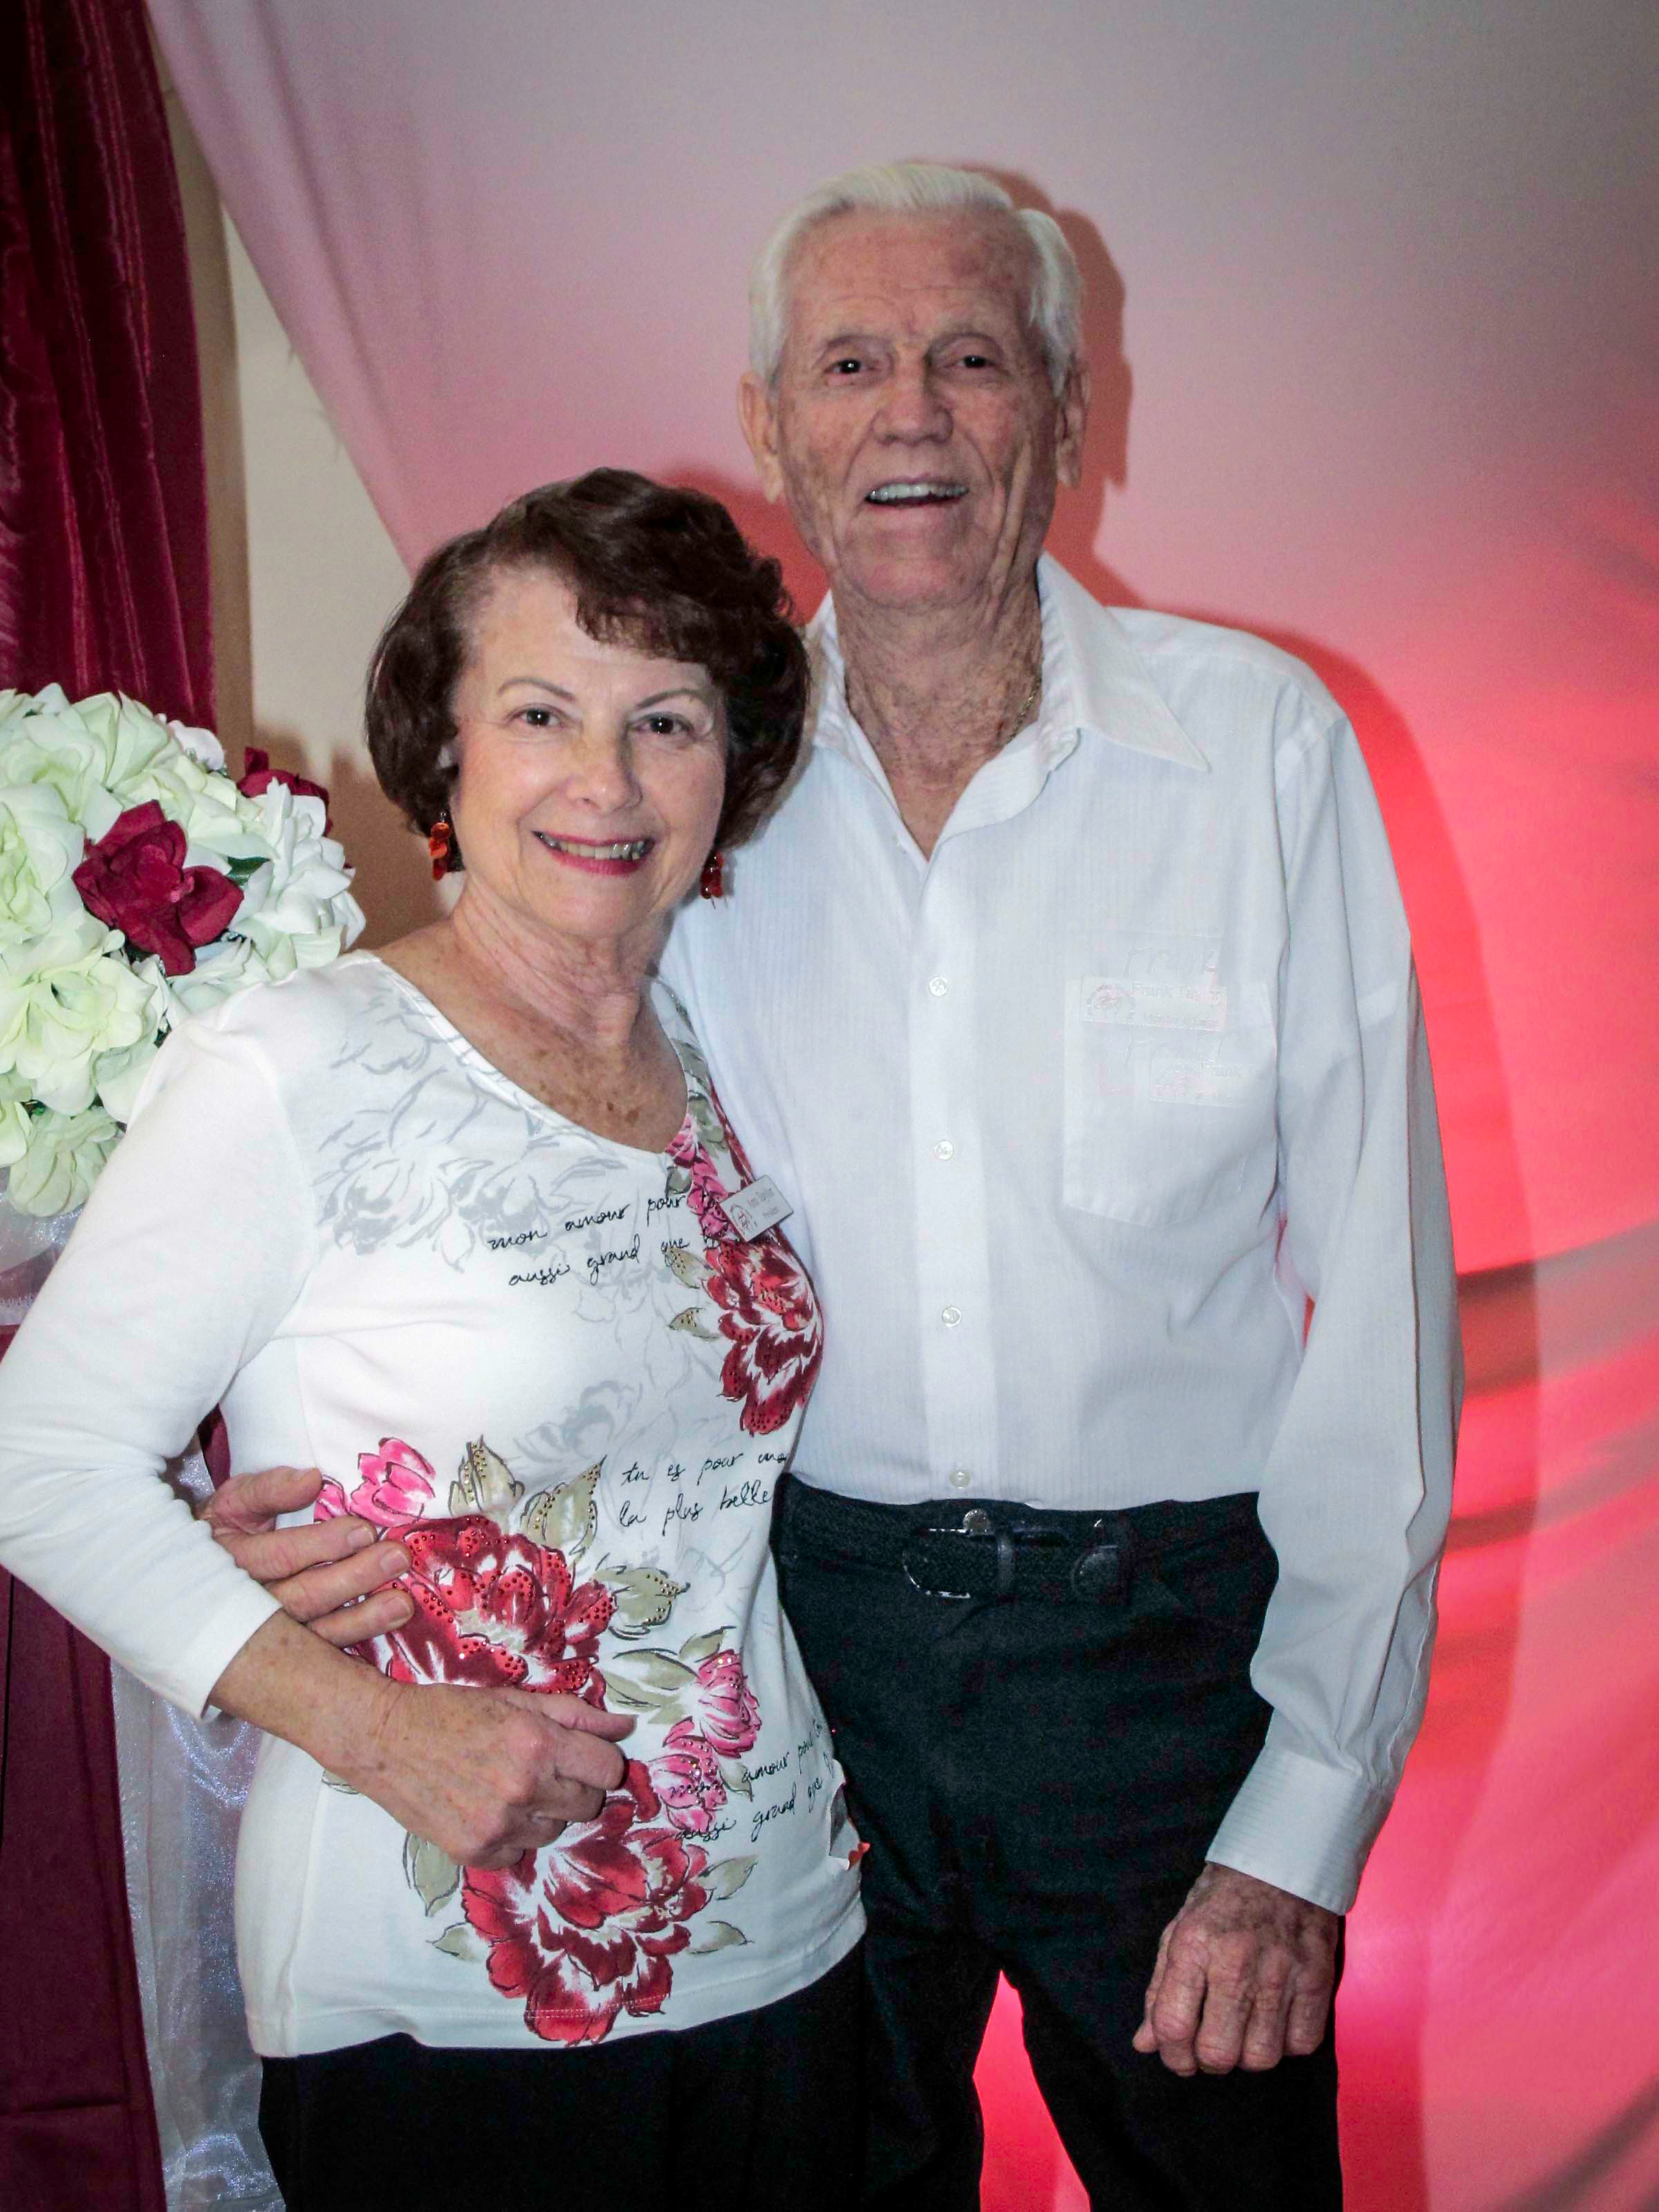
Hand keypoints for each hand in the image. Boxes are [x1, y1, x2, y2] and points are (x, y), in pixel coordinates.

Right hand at [200, 1464, 412, 1644]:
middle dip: (351, 1578)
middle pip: (300, 1597)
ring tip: (401, 1603)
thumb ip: (269, 1489)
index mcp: (229, 1562)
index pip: (277, 1556)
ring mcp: (265, 1637)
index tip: (362, 1530)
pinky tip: (386, 1627)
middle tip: (396, 1557)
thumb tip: (311, 1480)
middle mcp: (245, 1605)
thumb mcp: (235, 1502)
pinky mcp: (286, 1655)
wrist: (197, 1582)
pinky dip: (355, 1639)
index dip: (320, 1544)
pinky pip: (321, 1653)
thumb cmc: (227, 1532)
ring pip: (313, 1632)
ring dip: (361, 1619)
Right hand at [338, 1673, 634, 1866]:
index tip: (582, 1757)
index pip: (609, 1771)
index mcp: (539, 1743)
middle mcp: (524, 1788)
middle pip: (589, 1806)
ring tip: (507, 1786)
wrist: (383, 1739)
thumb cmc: (452, 1711)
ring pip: (555, 1832)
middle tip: (542, 1769)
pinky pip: (519, 1854)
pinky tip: (486, 1809)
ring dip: (542, 1813)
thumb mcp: (516, 1701)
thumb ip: (576, 1715)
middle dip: (574, 1787)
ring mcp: (499, 1825)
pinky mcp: (475, 1852)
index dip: (600, 1762)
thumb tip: (626, 1726)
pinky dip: (510, 1836)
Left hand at [1133, 1862, 1337, 2074]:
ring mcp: (1281, 1973)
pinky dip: (1286, 2044)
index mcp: (1195, 1945)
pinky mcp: (1317, 1980)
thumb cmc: (1223, 1899)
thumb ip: (1161, 1990)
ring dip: (1247, 2057)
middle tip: (1209, 2049)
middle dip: (1207, 2062)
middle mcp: (1237, 1961)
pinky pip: (1301, 2045)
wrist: (1282, 1863)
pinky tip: (1275, 2022)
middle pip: (1219, 2052)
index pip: (1174, 2025)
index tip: (1176, 2056)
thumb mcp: (1180, 1931)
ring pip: (1261, 2058)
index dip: (1171, 2055)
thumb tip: (1146, 2043)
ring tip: (1243, 2034)